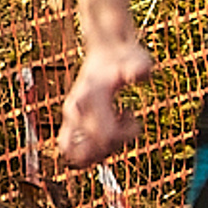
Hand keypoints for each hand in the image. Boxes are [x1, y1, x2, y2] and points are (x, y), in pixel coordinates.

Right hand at [56, 36, 152, 165]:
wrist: (106, 51)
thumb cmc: (126, 58)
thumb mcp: (139, 61)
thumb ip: (139, 68)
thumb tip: (139, 75)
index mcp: (90, 97)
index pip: (106, 135)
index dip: (125, 135)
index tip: (133, 117)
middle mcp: (75, 109)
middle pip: (93, 150)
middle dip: (114, 145)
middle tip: (124, 125)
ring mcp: (70, 117)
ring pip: (75, 155)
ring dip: (97, 154)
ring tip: (111, 136)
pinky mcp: (70, 122)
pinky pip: (68, 150)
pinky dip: (87, 152)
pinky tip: (104, 135)